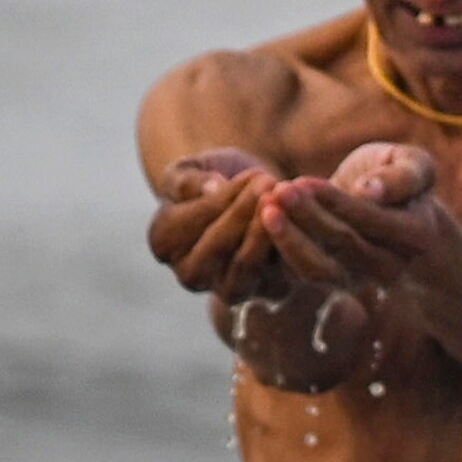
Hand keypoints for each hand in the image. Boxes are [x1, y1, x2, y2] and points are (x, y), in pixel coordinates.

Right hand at [149, 151, 289, 295]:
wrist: (250, 198)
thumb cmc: (212, 180)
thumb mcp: (191, 169)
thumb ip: (190, 179)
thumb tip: (214, 187)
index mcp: (163, 241)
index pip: (189, 223)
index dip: (221, 200)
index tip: (251, 176)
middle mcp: (190, 273)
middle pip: (216, 248)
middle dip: (244, 213)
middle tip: (269, 183)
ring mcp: (226, 288)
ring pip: (245, 266)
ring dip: (265, 231)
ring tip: (281, 199)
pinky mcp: (265, 293)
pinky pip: (277, 275)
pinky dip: (288, 246)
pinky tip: (299, 218)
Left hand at [255, 138, 455, 293]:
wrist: (392, 214)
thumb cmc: (400, 180)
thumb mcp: (414, 165)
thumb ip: (403, 175)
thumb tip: (371, 191)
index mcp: (417, 235)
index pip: (371, 220)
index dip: (336, 202)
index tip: (303, 180)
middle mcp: (391, 266)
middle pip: (344, 245)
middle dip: (308, 217)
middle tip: (278, 190)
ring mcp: (361, 280)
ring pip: (321, 269)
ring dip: (290, 239)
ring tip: (266, 206)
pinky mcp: (333, 282)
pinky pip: (303, 274)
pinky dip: (281, 249)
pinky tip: (262, 219)